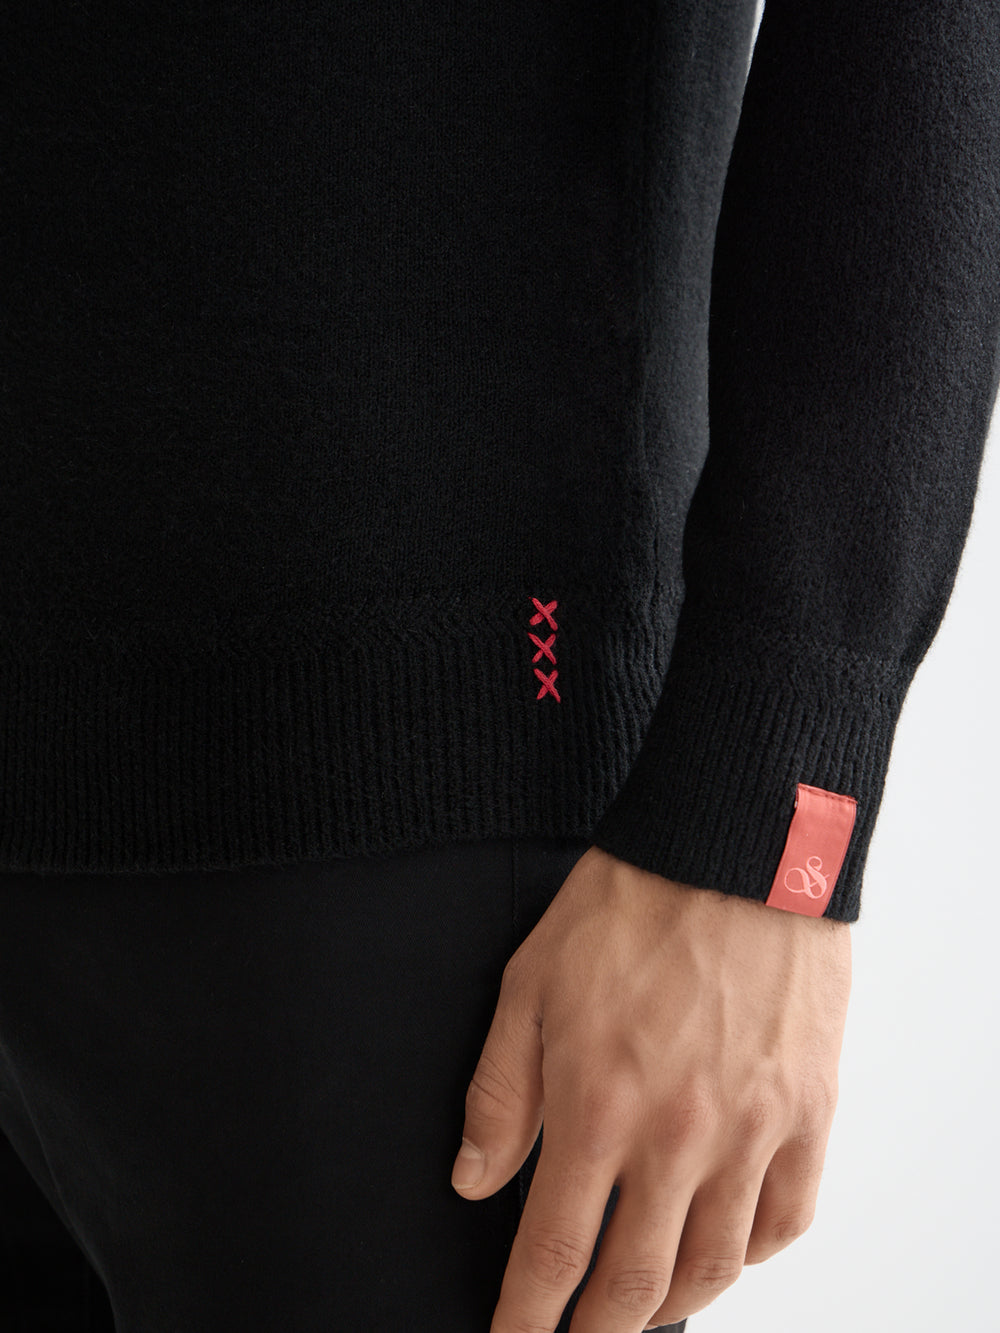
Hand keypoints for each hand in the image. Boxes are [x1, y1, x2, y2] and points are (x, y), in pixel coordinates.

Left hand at [450, 844, 851, 1330]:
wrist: (732, 849)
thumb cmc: (630, 904)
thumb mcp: (530, 984)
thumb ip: (500, 1091)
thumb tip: (475, 1182)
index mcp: (599, 1105)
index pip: (555, 1251)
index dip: (528, 1315)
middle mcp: (680, 1134)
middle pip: (635, 1281)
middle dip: (598, 1330)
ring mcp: (753, 1127)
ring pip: (715, 1265)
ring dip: (672, 1305)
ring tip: (642, 1309)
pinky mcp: (809, 1109)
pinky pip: (788, 1217)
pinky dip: (752, 1254)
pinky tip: (726, 1251)